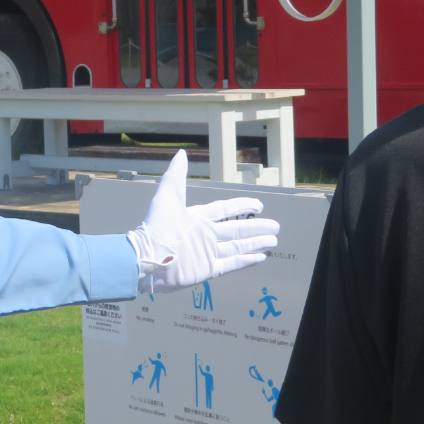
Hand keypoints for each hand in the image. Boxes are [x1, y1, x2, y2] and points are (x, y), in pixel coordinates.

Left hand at [126, 150, 278, 294]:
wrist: (148, 258)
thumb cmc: (157, 227)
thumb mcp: (167, 196)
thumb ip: (176, 175)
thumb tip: (181, 152)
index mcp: (197, 218)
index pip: (225, 210)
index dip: (242, 206)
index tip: (259, 204)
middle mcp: (204, 235)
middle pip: (237, 230)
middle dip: (256, 228)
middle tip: (276, 226)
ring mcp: (206, 253)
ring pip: (237, 247)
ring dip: (255, 243)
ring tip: (273, 241)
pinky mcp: (206, 270)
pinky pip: (231, 264)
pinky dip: (246, 261)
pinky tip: (260, 257)